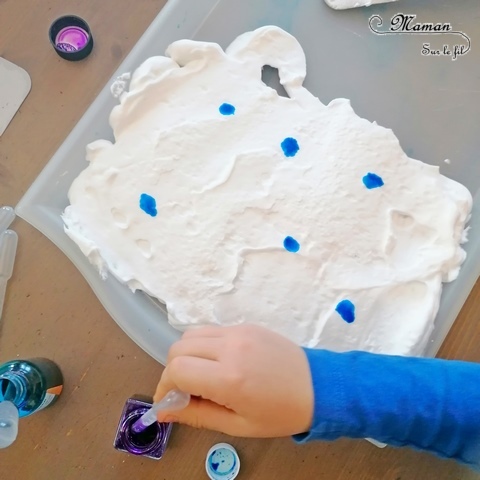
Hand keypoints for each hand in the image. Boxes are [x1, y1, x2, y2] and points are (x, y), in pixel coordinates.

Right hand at [154, 323, 313, 436]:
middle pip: (178, 347)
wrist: (318, 386)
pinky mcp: (246, 325)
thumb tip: (164, 411)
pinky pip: (212, 330)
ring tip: (202, 374)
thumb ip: (196, 415)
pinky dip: (204, 345)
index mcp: (229, 377)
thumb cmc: (280, 413)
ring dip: (187, 354)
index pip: (176, 369)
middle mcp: (230, 347)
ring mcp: (239, 331)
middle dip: (173, 370)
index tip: (169, 401)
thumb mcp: (237, 424)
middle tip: (185, 390)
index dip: (165, 386)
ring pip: (192, 334)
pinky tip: (219, 362)